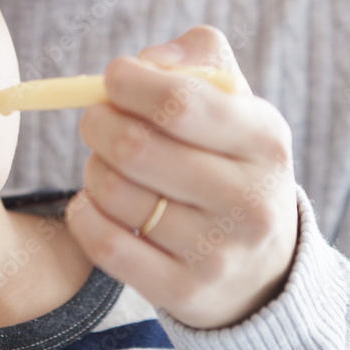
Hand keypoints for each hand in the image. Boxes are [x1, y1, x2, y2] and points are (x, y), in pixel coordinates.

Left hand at [65, 26, 298, 328]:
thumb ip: (196, 59)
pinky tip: (95, 203)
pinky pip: (105, 244)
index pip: (177, 102)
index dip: (128, 83)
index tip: (113, 78)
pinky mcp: (185, 291)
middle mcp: (250, 199)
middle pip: (134, 147)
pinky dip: (84, 214)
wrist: (261, 266)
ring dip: (93, 169)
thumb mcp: (235, 103)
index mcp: (265, 138)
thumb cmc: (230, 162)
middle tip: (98, 121)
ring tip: (107, 166)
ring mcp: (219, 252)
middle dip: (98, 124)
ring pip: (114, 193)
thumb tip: (146, 62)